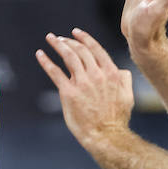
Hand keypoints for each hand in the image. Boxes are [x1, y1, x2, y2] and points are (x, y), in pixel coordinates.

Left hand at [35, 29, 133, 146]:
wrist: (106, 135)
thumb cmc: (117, 119)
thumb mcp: (127, 96)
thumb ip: (124, 80)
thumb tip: (121, 71)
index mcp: (111, 73)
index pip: (95, 49)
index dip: (85, 38)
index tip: (76, 33)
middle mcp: (96, 74)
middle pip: (80, 50)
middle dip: (69, 41)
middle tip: (60, 38)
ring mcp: (82, 82)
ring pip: (68, 57)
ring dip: (58, 45)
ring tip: (51, 39)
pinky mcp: (68, 92)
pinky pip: (55, 72)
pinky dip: (46, 61)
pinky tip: (40, 54)